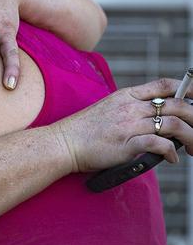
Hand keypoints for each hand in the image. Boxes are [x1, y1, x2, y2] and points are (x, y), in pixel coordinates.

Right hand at [54, 78, 192, 172]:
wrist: (63, 143)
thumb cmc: (83, 131)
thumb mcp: (108, 110)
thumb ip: (131, 110)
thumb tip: (155, 121)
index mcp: (126, 96)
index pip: (165, 85)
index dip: (188, 89)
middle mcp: (131, 107)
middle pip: (177, 105)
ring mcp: (130, 124)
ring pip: (174, 124)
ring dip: (191, 138)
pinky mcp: (127, 143)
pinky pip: (160, 144)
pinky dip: (171, 152)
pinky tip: (172, 159)